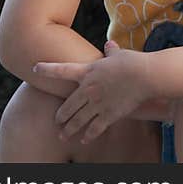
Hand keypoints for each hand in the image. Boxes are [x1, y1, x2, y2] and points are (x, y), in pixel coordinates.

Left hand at [33, 40, 149, 143]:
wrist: (146, 75)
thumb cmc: (134, 62)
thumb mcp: (119, 54)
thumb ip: (111, 51)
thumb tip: (109, 44)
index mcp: (88, 72)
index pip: (62, 70)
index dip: (48, 69)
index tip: (36, 68)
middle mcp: (88, 89)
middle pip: (68, 106)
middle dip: (60, 115)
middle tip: (57, 121)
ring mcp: (97, 103)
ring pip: (77, 120)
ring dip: (69, 129)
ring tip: (63, 135)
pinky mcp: (109, 114)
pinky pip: (94, 128)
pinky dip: (88, 135)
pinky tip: (84, 139)